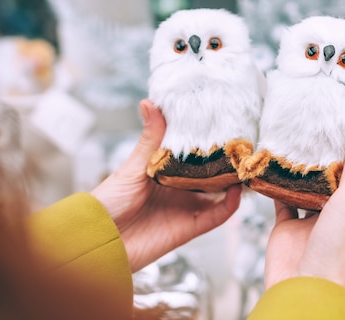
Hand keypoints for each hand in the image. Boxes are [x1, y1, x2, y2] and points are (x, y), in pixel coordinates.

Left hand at [91, 99, 240, 271]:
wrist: (99, 242)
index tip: (225, 124)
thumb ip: (150, 139)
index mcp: (166, 171)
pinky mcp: (191, 227)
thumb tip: (150, 102)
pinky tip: (237, 190)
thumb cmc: (109, 203)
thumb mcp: (132, 167)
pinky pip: (217, 215)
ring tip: (246, 164)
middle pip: (212, 172)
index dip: (209, 142)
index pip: (193, 154)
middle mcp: (180, 188)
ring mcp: (187, 207)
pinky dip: (230, 205)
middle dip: (228, 160)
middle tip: (243, 143)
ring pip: (220, 193)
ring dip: (235, 181)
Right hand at [263, 124, 344, 292]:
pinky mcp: (287, 227)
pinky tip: (272, 167)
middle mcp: (336, 210)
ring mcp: (311, 218)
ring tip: (296, 140)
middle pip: (334, 175)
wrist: (305, 289)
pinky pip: (281, 199)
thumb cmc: (337, 251)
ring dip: (302, 167)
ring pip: (307, 185)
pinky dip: (276, 184)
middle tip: (319, 125)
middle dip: (328, 152)